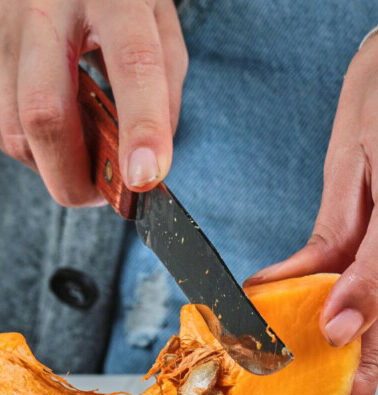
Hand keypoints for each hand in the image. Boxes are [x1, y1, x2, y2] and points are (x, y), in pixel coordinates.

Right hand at [0, 0, 186, 205]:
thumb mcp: (158, 20)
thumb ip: (164, 85)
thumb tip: (149, 157)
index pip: (132, 65)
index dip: (141, 128)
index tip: (146, 177)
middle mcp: (47, 8)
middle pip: (44, 110)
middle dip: (75, 173)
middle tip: (107, 196)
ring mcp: (3, 26)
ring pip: (13, 124)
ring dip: (54, 164)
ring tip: (90, 160)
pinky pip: (2, 117)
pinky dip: (36, 144)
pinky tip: (63, 135)